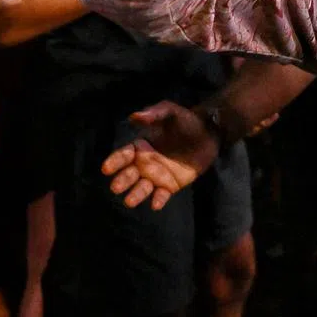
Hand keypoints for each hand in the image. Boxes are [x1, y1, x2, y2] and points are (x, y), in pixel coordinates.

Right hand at [102, 101, 218, 209]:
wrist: (209, 133)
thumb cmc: (186, 121)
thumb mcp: (170, 112)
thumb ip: (154, 113)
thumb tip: (134, 116)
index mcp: (140, 147)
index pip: (123, 155)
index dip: (114, 162)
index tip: (106, 168)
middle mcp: (145, 164)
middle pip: (129, 174)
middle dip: (122, 181)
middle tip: (116, 187)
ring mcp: (157, 176)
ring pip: (142, 188)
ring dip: (136, 195)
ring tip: (129, 201)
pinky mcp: (171, 185)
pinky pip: (162, 195)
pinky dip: (158, 199)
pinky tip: (156, 204)